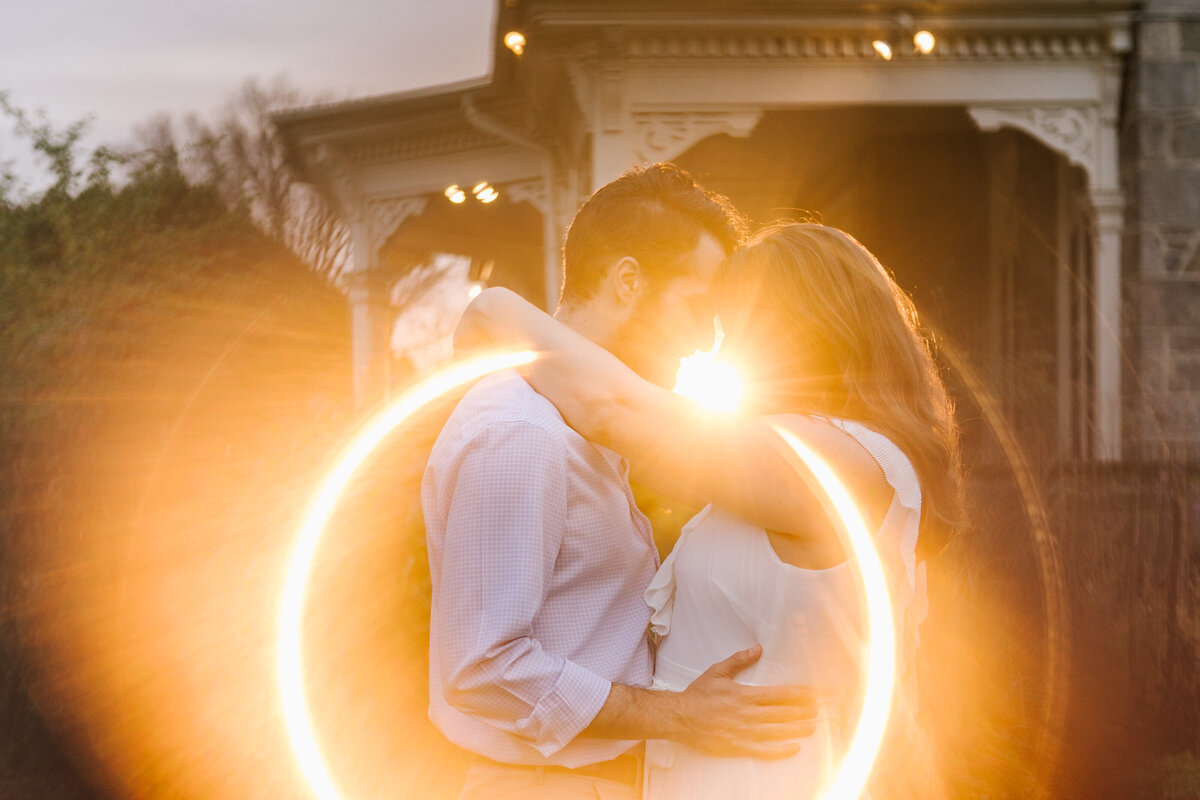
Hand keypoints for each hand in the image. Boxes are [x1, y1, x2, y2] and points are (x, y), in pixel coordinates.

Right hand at [670, 645, 817, 758]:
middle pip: (783, 712)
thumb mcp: (717, 672)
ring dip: (797, 728)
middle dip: (803, 711)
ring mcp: (745, 732)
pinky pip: (764, 750)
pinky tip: (794, 747)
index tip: (813, 694)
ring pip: (778, 730)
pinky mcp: (739, 746)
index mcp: (745, 694)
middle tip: (819, 710)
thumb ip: (739, 660)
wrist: (680, 717)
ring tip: (812, 726)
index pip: (779, 694)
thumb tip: (757, 649)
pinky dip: (781, 750)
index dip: (798, 695)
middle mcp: (748, 713)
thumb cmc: (698, 695)